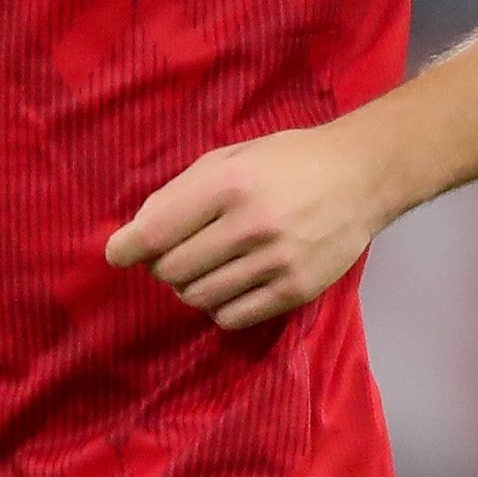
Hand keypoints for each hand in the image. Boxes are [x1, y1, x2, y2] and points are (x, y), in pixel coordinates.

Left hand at [106, 121, 402, 333]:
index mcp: (229, 184)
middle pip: (173, 270)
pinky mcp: (296, 290)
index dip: (127, 247)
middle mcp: (251, 225)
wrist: (360, 177)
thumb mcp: (229, 159)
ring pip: (199, 298)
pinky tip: (231, 285)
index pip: (156, 231)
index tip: (118, 253)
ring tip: (208, 267)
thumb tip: (133, 236)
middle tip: (178, 253)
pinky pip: (231, 318)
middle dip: (164, 265)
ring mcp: (276, 261)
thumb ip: (179, 194)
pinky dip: (219, 307)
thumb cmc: (286, 163)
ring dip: (191, 287)